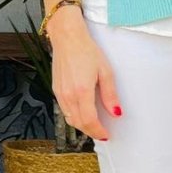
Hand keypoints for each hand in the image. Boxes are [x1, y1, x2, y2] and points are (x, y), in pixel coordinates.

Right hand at [48, 15, 122, 141]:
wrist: (67, 38)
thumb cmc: (86, 50)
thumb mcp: (105, 71)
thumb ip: (110, 95)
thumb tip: (116, 112)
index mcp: (82, 91)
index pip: (89, 121)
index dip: (98, 131)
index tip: (106, 135)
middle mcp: (68, 95)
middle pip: (79, 123)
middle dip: (91, 131)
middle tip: (101, 133)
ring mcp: (59, 93)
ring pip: (70, 119)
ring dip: (82, 126)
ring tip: (93, 125)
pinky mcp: (55, 90)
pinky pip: (64, 110)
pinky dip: (73, 117)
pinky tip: (82, 113)